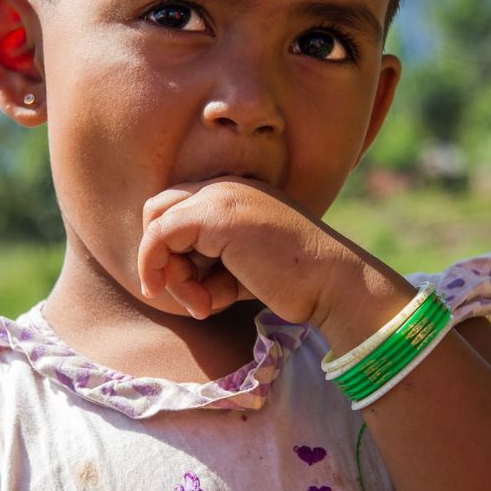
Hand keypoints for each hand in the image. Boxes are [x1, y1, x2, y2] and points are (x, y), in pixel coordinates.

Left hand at [138, 178, 334, 323]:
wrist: (332, 282)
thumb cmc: (293, 283)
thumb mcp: (240, 269)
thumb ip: (205, 264)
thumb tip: (159, 280)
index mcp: (234, 192)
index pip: (176, 210)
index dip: (172, 251)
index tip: (194, 291)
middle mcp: (224, 186)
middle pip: (158, 211)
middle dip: (162, 258)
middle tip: (193, 297)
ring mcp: (219, 196)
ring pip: (157, 228)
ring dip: (174, 278)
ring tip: (207, 305)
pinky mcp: (214, 215)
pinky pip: (158, 237)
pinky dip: (164, 273)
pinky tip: (202, 303)